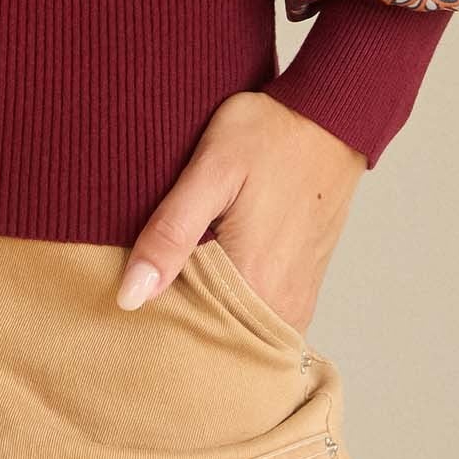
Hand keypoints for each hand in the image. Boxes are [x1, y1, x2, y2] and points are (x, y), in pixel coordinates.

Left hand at [114, 91, 366, 334]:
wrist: (331, 118)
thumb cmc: (268, 135)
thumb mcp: (211, 170)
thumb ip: (171, 234)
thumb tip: (131, 296)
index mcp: (254, 285)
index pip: (187, 335)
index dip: (152, 322)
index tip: (127, 302)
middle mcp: (281, 307)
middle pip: (213, 339)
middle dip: (176, 325)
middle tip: (144, 292)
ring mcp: (297, 302)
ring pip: (236, 332)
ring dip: (204, 316)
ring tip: (173, 283)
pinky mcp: (303, 289)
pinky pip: (258, 319)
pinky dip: (229, 307)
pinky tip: (206, 277)